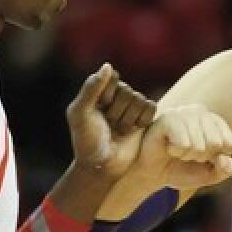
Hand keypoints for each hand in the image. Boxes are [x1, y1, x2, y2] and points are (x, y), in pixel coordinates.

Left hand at [66, 64, 157, 180]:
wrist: (102, 166)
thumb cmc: (86, 140)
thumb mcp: (80, 113)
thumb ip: (92, 88)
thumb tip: (109, 65)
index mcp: (100, 90)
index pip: (112, 78)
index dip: (107, 95)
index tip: (98, 110)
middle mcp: (117, 95)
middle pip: (126, 90)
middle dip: (117, 112)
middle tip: (108, 126)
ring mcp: (132, 106)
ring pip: (139, 99)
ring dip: (128, 119)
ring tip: (119, 130)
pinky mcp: (146, 118)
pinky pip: (151, 107)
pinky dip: (142, 120)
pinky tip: (133, 130)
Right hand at [130, 105, 231, 191]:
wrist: (151, 173)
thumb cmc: (181, 168)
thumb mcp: (209, 174)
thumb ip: (226, 169)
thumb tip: (226, 159)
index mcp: (215, 121)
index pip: (231, 144)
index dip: (217, 159)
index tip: (203, 159)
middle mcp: (201, 112)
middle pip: (216, 144)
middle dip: (201, 157)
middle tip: (187, 155)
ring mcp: (184, 112)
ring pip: (199, 146)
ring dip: (186, 156)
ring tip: (176, 151)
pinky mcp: (169, 118)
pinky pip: (184, 143)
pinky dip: (176, 152)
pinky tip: (168, 147)